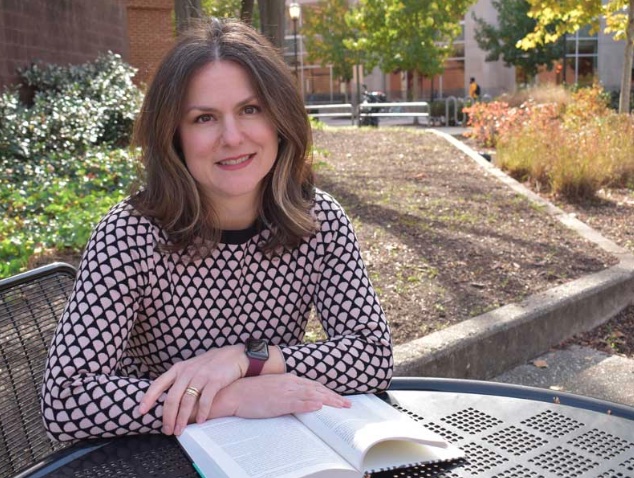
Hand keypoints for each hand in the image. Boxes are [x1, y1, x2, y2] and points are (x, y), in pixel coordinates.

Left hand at [139, 344, 246, 435]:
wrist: (235, 355)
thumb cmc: (212, 364)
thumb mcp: (192, 367)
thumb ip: (180, 380)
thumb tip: (166, 399)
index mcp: (179, 368)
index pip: (158, 384)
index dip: (148, 398)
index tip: (140, 412)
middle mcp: (187, 371)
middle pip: (172, 398)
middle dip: (168, 417)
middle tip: (167, 430)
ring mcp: (201, 375)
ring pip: (187, 401)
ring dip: (182, 419)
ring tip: (180, 430)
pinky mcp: (215, 380)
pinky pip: (205, 400)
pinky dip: (202, 412)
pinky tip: (201, 421)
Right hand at [218, 374, 350, 418]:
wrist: (235, 392)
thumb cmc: (251, 391)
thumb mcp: (273, 387)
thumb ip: (286, 389)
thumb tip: (299, 394)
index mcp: (289, 379)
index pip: (313, 385)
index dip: (328, 392)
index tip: (339, 398)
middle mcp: (290, 383)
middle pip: (317, 390)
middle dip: (334, 397)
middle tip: (348, 404)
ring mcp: (285, 392)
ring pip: (312, 396)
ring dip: (328, 401)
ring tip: (341, 406)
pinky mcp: (278, 402)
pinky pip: (297, 403)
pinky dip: (309, 404)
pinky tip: (319, 406)